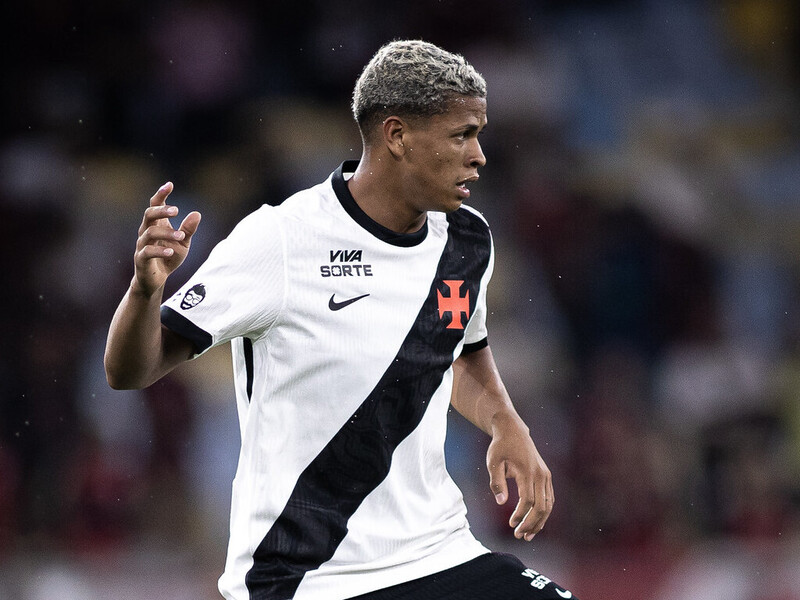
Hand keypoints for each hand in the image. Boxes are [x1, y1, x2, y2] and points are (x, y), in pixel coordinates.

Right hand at [133, 182, 200, 296]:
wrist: (156, 280)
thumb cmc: (168, 257)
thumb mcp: (183, 243)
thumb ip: (188, 230)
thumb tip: (197, 213)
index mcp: (156, 224)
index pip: (155, 205)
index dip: (161, 194)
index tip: (170, 184)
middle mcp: (146, 231)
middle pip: (148, 214)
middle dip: (162, 210)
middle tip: (177, 210)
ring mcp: (142, 245)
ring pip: (149, 232)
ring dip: (166, 233)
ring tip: (181, 236)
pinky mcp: (141, 259)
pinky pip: (147, 252)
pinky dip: (159, 250)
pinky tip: (171, 251)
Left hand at [487, 412, 553, 540]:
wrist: (513, 431)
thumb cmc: (501, 447)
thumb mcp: (493, 462)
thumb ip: (497, 483)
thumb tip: (501, 503)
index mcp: (527, 471)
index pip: (527, 500)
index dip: (520, 514)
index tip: (511, 523)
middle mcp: (540, 474)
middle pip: (541, 506)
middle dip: (531, 523)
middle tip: (519, 535)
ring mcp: (545, 476)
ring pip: (548, 505)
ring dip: (539, 522)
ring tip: (527, 535)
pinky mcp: (546, 477)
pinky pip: (549, 499)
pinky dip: (543, 513)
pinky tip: (535, 523)